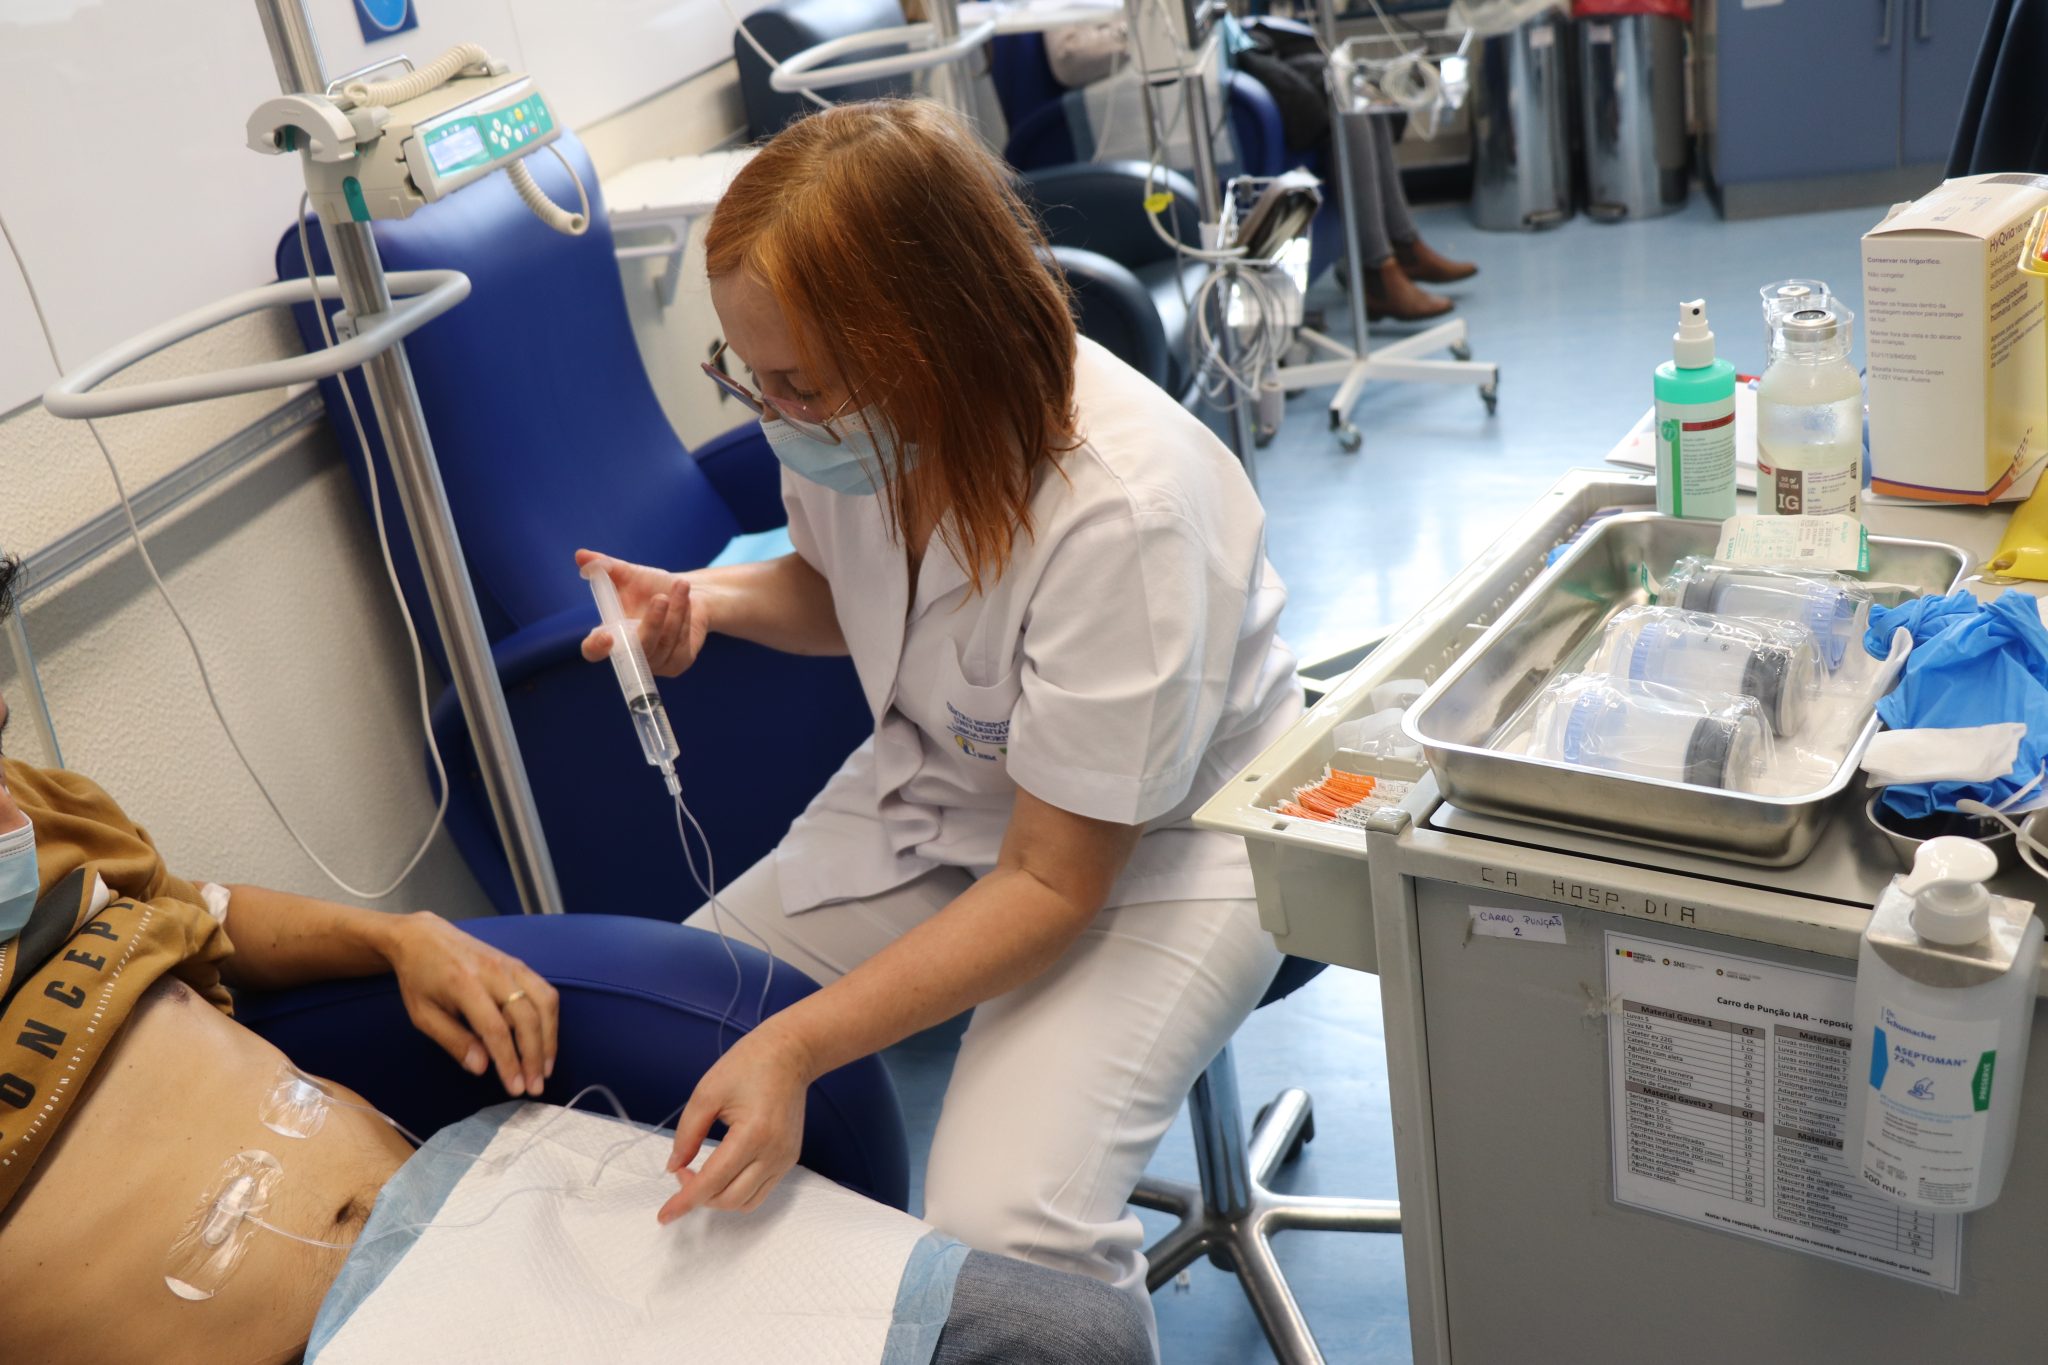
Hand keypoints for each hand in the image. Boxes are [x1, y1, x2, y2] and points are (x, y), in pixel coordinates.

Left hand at [385, 911, 559, 1096]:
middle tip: (536, 1086)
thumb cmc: (419, 979)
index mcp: (465, 986)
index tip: (516, 1088)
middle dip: (535, 1056)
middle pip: (527, 1018)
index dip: (509, 1062)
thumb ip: (453, 1041)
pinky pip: (545, 991)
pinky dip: (550, 1018)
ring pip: (544, 1003)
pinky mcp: (519, 964)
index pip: (496, 1030)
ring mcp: (511, 965)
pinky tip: (545, 1040)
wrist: (424, 937)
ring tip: (546, 1067)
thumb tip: (482, 1068)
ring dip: (550, 1038)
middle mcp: (494, 973)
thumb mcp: (424, 1015)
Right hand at [575, 550, 710, 677]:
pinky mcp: (677, 663)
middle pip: (636, 649)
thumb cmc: (653, 586)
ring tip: (681, 585)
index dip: (596, 647)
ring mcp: (654, 662)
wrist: (691, 595)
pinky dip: (685, 619)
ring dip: (675, 612)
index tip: (607, 636)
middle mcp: (630, 653)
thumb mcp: (629, 573)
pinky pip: (681, 644)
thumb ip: (605, 567)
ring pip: (663, 643)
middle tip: (660, 597)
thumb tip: (581, 555)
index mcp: (610, 635)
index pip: (593, 651)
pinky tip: (686, 600)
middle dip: (651, 623)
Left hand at [659, 1025, 812, 1222]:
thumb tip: (674, 1167)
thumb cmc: (748, 1065)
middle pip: (729, 1199)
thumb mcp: (706, 1093)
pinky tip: (722, 1173)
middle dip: (698, 1197)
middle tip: (681, 1172)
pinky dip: (736, 1192)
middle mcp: (773, 1152)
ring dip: (718, 1198)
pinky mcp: (789, 1159)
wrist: (791, 1054)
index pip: (712, 1181)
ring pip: (746, 1202)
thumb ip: (687, 1134)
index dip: (685, 1201)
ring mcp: (785, 1158)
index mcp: (752, 1133)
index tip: (664, 1215)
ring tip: (700, 1175)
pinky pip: (760, 1191)